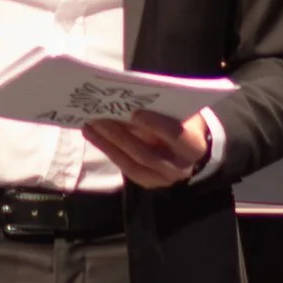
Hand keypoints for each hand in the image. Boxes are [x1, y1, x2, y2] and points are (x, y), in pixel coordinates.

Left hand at [83, 109, 208, 189]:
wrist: (189, 150)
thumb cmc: (183, 122)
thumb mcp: (179, 112)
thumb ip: (162, 108)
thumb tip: (130, 99)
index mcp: (193, 145)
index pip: (175, 136)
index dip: (155, 125)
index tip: (135, 113)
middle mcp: (180, 168)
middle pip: (147, 154)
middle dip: (121, 136)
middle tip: (99, 119)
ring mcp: (163, 179)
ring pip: (132, 164)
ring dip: (108, 145)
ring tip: (89, 127)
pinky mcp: (148, 182)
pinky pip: (125, 168)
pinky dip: (109, 151)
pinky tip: (94, 137)